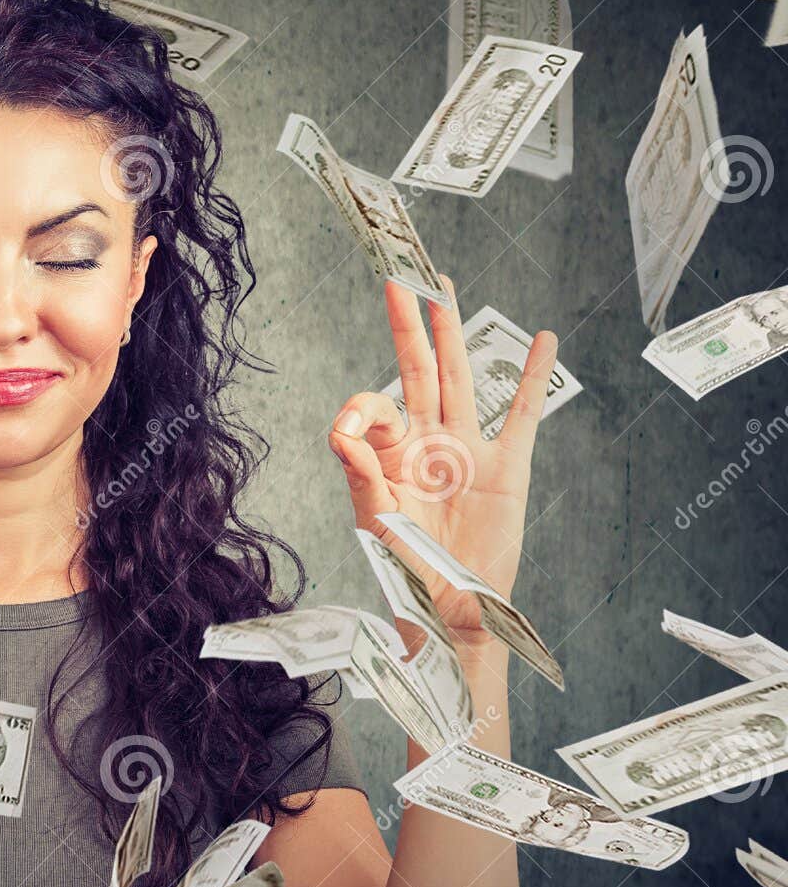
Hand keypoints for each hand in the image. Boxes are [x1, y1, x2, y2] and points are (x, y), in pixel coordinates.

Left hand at [327, 278, 556, 640]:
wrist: (453, 613)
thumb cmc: (408, 573)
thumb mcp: (378, 525)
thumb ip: (361, 478)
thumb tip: (344, 434)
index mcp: (389, 455)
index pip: (373, 407)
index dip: (359, 410)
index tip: (349, 431)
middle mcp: (427, 442)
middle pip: (417, 369)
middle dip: (409, 323)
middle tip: (401, 273)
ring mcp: (468, 450)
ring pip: (461, 377)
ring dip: (453, 332)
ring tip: (445, 285)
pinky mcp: (507, 467)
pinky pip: (523, 413)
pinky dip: (533, 377)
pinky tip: (542, 341)